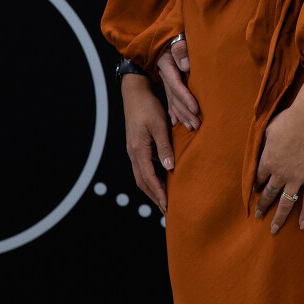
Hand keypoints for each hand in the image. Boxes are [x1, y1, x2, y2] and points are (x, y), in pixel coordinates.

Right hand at [121, 75, 173, 212]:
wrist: (134, 94)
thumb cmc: (148, 107)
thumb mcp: (159, 125)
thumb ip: (164, 146)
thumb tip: (169, 168)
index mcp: (138, 150)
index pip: (148, 178)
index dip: (158, 193)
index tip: (168, 206)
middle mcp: (133, 153)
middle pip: (142, 182)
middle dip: (154, 197)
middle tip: (167, 210)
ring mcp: (134, 151)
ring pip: (141, 176)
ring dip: (152, 189)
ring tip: (165, 200)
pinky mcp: (136, 147)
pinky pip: (143, 168)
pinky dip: (151, 179)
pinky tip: (162, 181)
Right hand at [156, 34, 200, 129]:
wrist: (162, 33)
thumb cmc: (173, 34)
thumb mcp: (176, 37)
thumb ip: (180, 49)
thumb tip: (185, 65)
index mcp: (166, 64)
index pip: (175, 84)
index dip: (185, 97)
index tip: (196, 109)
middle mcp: (164, 74)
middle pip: (174, 97)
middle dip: (185, 112)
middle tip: (197, 125)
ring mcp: (165, 79)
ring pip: (172, 100)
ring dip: (181, 115)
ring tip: (192, 127)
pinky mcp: (167, 81)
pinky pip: (169, 99)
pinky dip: (173, 111)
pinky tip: (176, 122)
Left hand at [254, 102, 303, 233]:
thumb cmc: (289, 119)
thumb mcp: (268, 130)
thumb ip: (263, 144)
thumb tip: (261, 150)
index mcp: (267, 161)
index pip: (258, 179)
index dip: (256, 186)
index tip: (256, 191)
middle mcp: (279, 173)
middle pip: (268, 194)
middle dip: (262, 206)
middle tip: (258, 216)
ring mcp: (296, 178)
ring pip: (285, 203)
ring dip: (278, 217)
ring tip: (274, 229)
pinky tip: (301, 226)